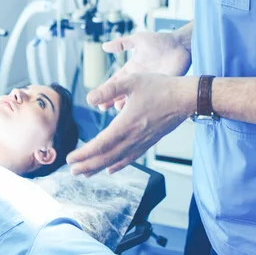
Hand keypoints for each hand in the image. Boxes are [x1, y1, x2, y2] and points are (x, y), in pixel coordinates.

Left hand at [67, 74, 195, 175]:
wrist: (185, 98)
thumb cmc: (160, 87)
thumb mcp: (132, 81)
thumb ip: (109, 89)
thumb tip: (89, 98)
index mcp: (126, 124)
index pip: (101, 144)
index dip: (84, 154)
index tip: (70, 158)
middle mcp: (133, 137)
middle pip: (106, 157)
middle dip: (87, 165)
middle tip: (72, 171)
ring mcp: (142, 142)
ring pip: (117, 160)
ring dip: (99, 168)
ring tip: (85, 174)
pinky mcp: (149, 142)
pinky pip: (131, 158)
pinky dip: (118, 165)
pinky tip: (110, 169)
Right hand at [99, 31, 191, 110]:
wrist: (181, 44)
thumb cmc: (161, 41)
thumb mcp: (138, 40)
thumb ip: (122, 44)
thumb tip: (104, 46)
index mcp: (133, 68)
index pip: (116, 80)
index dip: (106, 88)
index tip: (95, 96)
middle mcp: (140, 79)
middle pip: (123, 92)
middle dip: (111, 99)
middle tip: (101, 107)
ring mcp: (150, 85)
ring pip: (135, 99)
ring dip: (126, 105)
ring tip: (117, 110)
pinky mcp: (161, 88)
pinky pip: (149, 99)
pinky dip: (142, 106)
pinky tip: (135, 110)